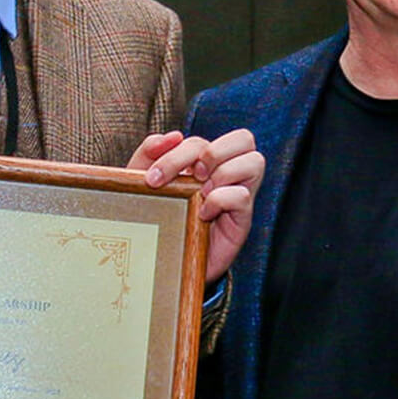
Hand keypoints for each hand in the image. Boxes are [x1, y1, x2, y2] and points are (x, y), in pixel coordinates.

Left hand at [129, 129, 262, 281]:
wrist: (164, 263)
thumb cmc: (158, 216)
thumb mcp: (142, 181)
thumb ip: (150, 152)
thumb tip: (171, 135)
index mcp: (205, 161)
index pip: (206, 139)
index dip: (179, 151)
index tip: (152, 178)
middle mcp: (226, 173)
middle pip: (244, 138)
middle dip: (212, 151)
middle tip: (191, 175)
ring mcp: (238, 194)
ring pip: (255, 161)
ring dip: (223, 172)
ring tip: (200, 192)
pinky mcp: (242, 219)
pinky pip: (243, 196)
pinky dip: (220, 199)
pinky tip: (202, 213)